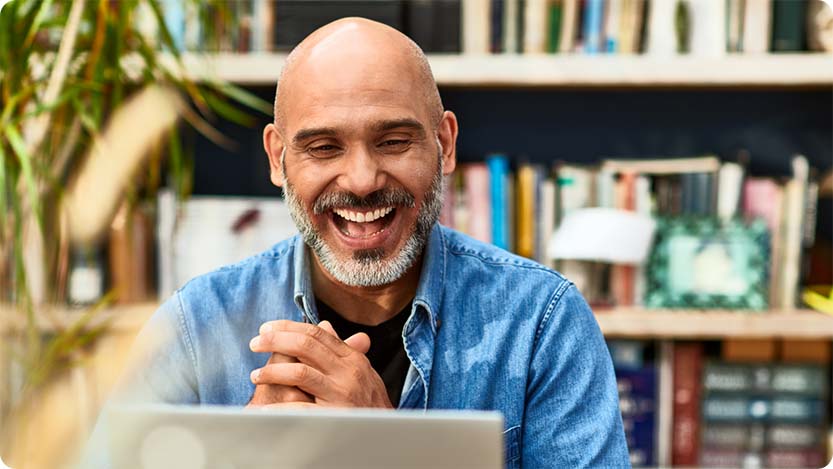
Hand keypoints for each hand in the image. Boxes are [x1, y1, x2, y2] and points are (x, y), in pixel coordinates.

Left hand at [248, 319, 391, 408]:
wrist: (387, 433)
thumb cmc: (370, 402)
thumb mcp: (361, 371)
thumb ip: (340, 349)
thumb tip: (323, 325)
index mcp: (352, 358)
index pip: (316, 333)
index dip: (288, 327)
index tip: (266, 328)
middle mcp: (348, 371)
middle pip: (306, 346)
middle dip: (275, 341)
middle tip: (255, 343)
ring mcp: (342, 393)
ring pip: (300, 372)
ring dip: (272, 372)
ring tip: (256, 376)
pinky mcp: (335, 416)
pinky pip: (302, 409)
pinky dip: (279, 410)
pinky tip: (264, 410)